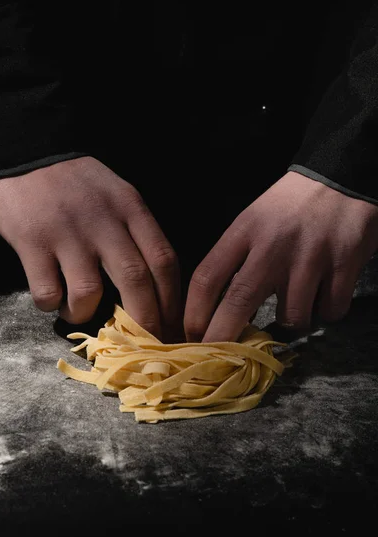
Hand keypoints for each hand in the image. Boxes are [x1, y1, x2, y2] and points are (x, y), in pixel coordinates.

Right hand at [0, 156, 179, 337]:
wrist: (28, 151)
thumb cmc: (78, 182)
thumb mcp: (117, 194)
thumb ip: (136, 231)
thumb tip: (154, 285)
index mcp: (131, 208)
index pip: (164, 260)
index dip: (172, 301)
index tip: (172, 325)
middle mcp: (104, 221)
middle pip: (136, 282)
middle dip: (145, 322)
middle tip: (144, 344)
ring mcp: (67, 232)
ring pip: (90, 294)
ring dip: (87, 314)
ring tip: (79, 312)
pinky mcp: (32, 242)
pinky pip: (47, 292)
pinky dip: (52, 306)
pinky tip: (51, 298)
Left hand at [184, 171, 377, 341]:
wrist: (340, 177)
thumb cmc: (290, 205)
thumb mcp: (253, 219)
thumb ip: (237, 259)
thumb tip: (220, 310)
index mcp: (245, 231)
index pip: (207, 277)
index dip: (195, 314)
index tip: (191, 336)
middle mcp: (273, 246)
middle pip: (239, 303)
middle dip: (223, 338)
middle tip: (219, 359)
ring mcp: (310, 257)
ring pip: (293, 318)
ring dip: (293, 321)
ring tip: (298, 302)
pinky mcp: (344, 265)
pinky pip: (330, 311)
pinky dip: (326, 310)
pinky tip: (325, 292)